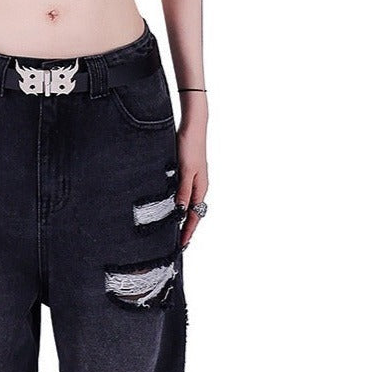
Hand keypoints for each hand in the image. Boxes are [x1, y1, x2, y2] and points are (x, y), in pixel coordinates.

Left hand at [175, 123, 207, 249]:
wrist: (192, 126)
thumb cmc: (189, 146)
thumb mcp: (185, 171)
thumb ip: (183, 191)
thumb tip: (181, 212)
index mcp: (200, 188)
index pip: (194, 216)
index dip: (188, 231)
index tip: (182, 245)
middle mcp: (198, 186)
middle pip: (193, 213)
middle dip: (186, 228)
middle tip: (176, 243)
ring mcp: (193, 180)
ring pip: (188, 204)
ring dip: (182, 217)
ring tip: (173, 230)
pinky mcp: (187, 173)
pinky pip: (184, 195)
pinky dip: (179, 204)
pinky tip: (171, 207)